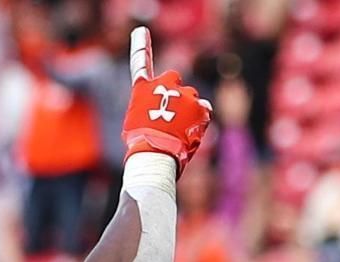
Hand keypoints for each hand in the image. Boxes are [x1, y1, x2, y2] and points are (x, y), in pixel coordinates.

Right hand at [122, 27, 211, 173]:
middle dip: (175, 91)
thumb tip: (159, 117)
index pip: (140, 62)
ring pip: (191, 98)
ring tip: (180, 131)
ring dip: (188, 110)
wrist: (155, 152)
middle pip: (174, 80)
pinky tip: (191, 133)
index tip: (141, 31)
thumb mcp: (135, 123)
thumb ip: (148, 109)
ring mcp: (185, 94)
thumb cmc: (141, 144)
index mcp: (143, 88)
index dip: (141, 46)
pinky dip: (200, 120)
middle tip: (172, 114)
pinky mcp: (200, 106)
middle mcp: (165, 84)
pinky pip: (203, 110)